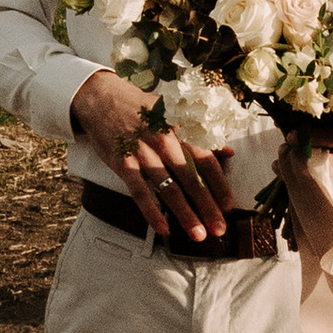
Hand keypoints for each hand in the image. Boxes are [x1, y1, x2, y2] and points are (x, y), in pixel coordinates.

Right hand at [70, 68, 236, 243]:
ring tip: (197, 234)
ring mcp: (143, 153)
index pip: (206, 160)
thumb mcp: (173, 113)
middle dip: (207, 206)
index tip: (229, 205)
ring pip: (168, 189)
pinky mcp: (123, 163)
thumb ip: (201, 135)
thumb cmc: (141, 108)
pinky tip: (163, 228)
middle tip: (219, 228)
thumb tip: (228, 151)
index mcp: (180, 129)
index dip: (219, 185)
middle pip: (191, 179)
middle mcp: (165, 141)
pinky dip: (151, 212)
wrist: (102, 99)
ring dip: (185, 214)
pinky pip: (140, 192)